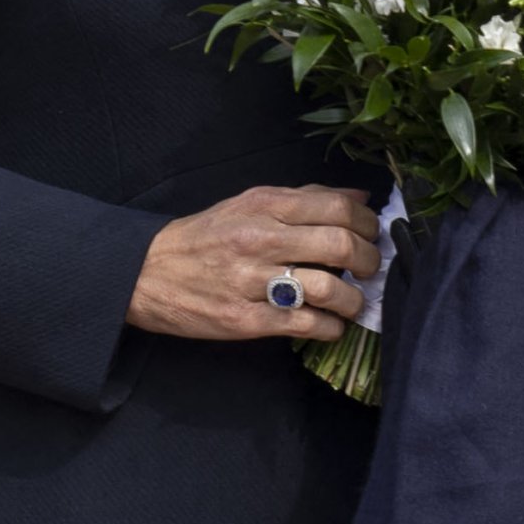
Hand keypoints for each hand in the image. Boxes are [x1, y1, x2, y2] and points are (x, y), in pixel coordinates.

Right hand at [126, 183, 379, 343]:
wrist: (151, 272)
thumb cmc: (208, 234)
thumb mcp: (251, 202)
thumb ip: (305, 197)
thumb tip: (359, 195)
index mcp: (265, 204)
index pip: (336, 206)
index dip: (367, 222)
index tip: (372, 234)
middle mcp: (261, 238)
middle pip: (339, 246)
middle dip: (368, 261)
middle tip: (370, 270)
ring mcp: (253, 281)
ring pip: (328, 290)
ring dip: (354, 301)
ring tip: (353, 303)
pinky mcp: (246, 320)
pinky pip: (304, 324)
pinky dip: (330, 328)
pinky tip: (330, 325)